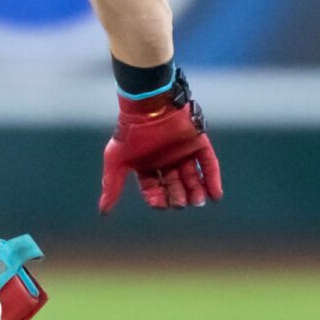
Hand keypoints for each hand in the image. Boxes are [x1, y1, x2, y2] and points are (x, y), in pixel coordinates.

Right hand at [100, 72, 221, 211]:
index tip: (160, 204)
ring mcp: (183, 152)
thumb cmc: (131, 134)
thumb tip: (103, 212)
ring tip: (198, 201)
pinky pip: (209, 164)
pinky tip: (215, 195)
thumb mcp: (117, 162)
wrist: (150, 107)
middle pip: (175, 186)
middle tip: (181, 203)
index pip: (154, 188)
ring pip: (193, 177)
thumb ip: (112, 186)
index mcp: (147, 164)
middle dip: (179, 197)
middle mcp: (166, 160)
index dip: (158, 198)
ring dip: (197, 192)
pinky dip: (213, 180)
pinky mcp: (198, 143)